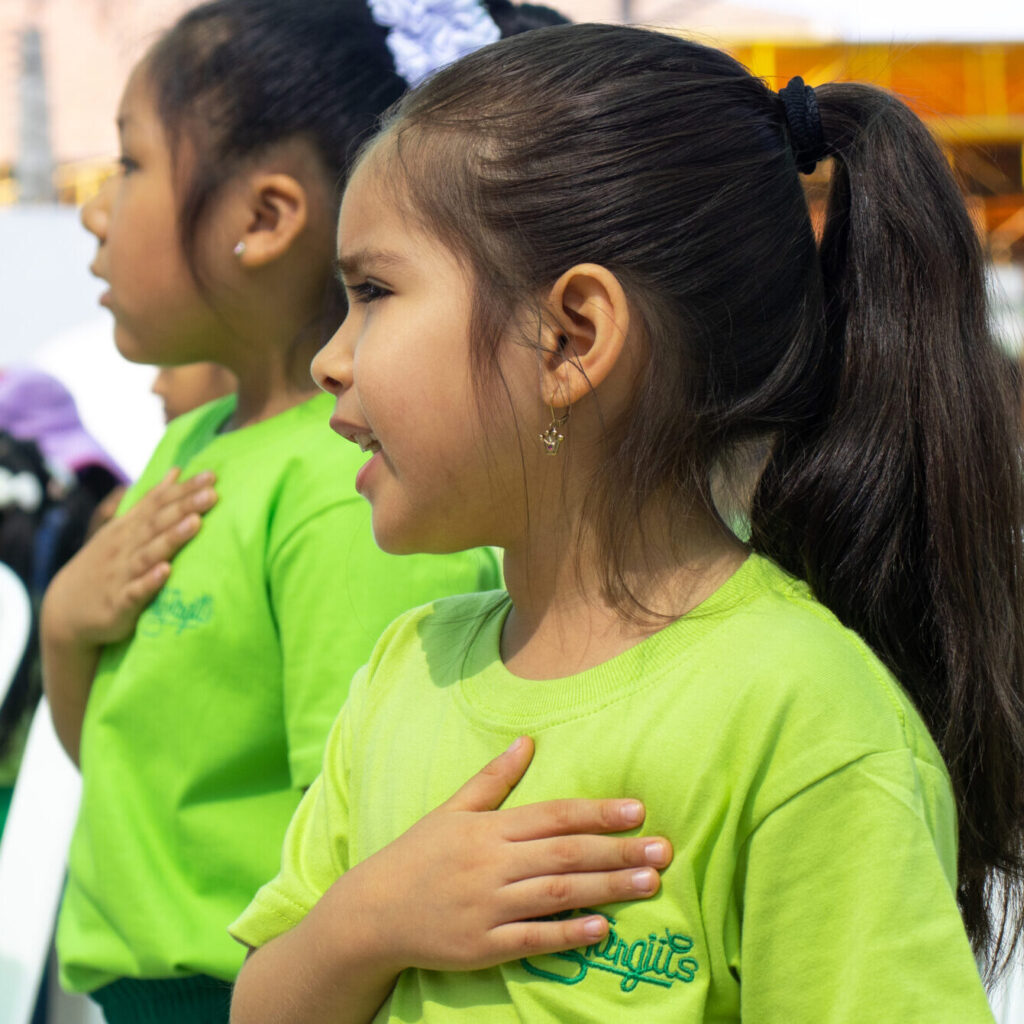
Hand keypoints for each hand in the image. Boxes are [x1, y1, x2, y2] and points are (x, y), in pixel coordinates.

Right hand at [43, 467, 217, 647]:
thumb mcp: (124, 530)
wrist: (64, 611)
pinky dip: (149, 581)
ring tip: (195, 523)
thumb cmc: (106, 566)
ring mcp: (121, 574)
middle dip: (184, 507)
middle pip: (157, 523)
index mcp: (129, 528)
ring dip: (172, 538)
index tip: (211, 476)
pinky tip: (165, 571)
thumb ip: (151, 503)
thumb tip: (176, 471)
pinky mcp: (119, 604)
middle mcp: (125, 547)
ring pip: (149, 553)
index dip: (183, 490)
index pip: (158, 504)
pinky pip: (136, 591)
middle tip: (212, 493)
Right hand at [339, 736, 672, 974]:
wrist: (371, 914)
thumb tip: (527, 741)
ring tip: (649, 883)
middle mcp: (492, 865)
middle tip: (664, 849)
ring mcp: (488, 908)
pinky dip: (568, 934)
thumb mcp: (451, 810)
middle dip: (617, 851)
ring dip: (606, 889)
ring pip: (557, 895)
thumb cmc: (416, 856)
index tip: (638, 810)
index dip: (597, 812)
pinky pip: (533, 940)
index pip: (553, 815)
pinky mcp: (483, 947)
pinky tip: (603, 930)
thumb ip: (492, 779)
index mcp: (488, 829)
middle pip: (565, 855)